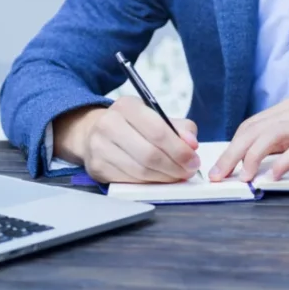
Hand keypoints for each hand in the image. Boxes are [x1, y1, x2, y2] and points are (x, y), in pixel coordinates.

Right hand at [53, 99, 200, 183]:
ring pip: (140, 171)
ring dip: (164, 178)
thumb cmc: (134, 126)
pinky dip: (148, 183)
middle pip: (149, 154)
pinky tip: (158, 179)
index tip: (193, 159)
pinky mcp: (96, 168)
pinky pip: (129, 181)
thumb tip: (191, 144)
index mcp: (127, 106)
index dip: (179, 149)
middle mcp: (108, 124)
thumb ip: (180, 128)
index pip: (158, 131)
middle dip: (174, 167)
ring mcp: (99, 147)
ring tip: (176, 176)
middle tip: (188, 171)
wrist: (94, 132)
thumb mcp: (156, 117)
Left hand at [208, 99, 288, 182]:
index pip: (251, 125)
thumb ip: (284, 140)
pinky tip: (272, 177)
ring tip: (243, 177)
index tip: (220, 167)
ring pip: (271, 136)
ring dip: (251, 157)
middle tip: (219, 175)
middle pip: (255, 130)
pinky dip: (282, 163)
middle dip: (232, 154)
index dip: (232, 146)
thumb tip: (253, 159)